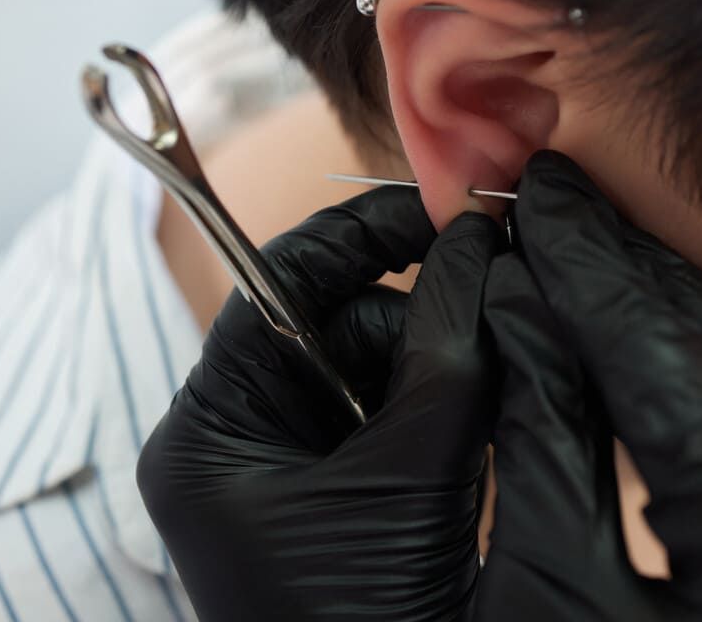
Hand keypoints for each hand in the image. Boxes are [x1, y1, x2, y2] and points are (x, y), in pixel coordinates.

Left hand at [137, 187, 503, 621]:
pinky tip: (466, 447)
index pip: (275, 287)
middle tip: (492, 319)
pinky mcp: (331, 496)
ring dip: (435, 377)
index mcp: (209, 432)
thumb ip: (447, 353)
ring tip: (477, 413)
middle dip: (415, 324)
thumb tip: (480, 242)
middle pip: (332, 326)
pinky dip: (437, 416)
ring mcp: (283, 471)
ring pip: (373, 371)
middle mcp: (234, 442)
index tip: (439, 206)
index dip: (357, 233)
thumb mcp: (406, 480)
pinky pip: (388, 418)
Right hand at [475, 151, 701, 621]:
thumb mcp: (548, 599)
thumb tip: (516, 318)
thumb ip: (543, 448)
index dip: (583, 266)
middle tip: (562, 210)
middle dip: (636, 267)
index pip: (655, 351)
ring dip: (693, 305)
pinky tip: (697, 340)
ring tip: (613, 258)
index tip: (532, 203)